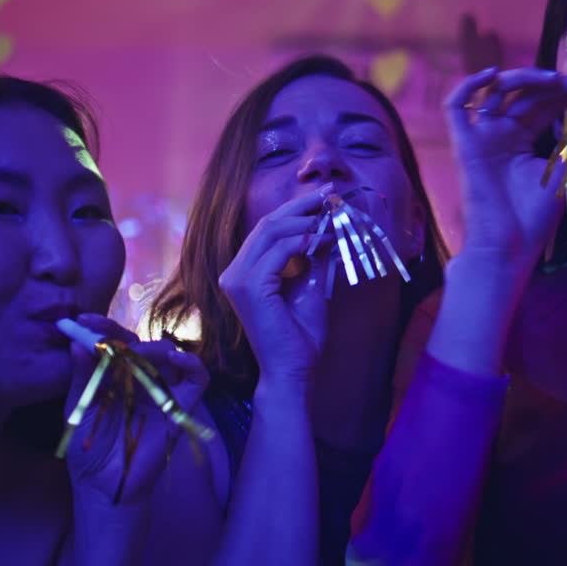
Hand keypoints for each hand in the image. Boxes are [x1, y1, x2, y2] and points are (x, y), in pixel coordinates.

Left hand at [64, 314, 208, 505]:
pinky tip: (177, 359)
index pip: (113, 343)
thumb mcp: (78, 408)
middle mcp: (139, 379)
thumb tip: (76, 343)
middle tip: (106, 337)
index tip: (82, 321)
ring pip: (169, 355)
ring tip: (137, 355)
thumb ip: (81, 377)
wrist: (104, 484)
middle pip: (140, 344)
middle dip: (122, 335)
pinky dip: (193, 365)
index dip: (101, 328)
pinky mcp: (180, 407)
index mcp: (113, 377)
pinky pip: (197, 379)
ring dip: (154, 348)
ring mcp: (161, 392)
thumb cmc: (88, 450)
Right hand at [219, 193, 329, 387]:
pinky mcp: (249, 287)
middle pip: (267, 224)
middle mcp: (233, 272)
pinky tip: (325, 239)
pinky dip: (304, 241)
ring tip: (333, 218)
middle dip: (301, 206)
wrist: (293, 370)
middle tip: (330, 194)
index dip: (295, 210)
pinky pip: (278, 251)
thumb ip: (312, 257)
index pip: (266, 229)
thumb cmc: (299, 336)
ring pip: (271, 232)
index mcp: (242, 271)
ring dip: (306, 221)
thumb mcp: (310, 286)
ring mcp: (236, 279)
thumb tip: (327, 227)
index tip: (324, 198)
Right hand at [444, 67, 566, 267]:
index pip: (547, 103)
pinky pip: (456, 107)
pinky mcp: (464, 144)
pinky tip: (492, 74)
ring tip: (556, 79)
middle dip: (561, 83)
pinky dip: (469, 86)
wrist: (511, 244)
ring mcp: (482, 136)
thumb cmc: (535, 215)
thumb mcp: (566, 169)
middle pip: (528, 93)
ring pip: (497, 91)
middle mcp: (502, 132)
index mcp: (523, 139)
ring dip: (526, 78)